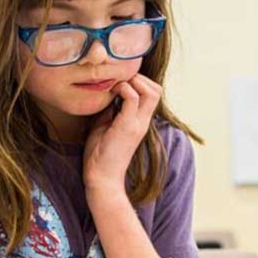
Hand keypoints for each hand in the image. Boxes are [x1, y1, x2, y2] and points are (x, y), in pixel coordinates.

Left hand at [83, 74, 161, 195]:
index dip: (140, 82)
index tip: (120, 82)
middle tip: (121, 81)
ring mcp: (137, 124)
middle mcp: (143, 122)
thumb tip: (107, 94)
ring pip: (151, 92)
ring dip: (135, 82)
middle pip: (157, 90)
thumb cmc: (100, 154)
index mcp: (140, 122)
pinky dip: (124, 89)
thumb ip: (110, 110)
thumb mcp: (105, 125)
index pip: (153, 93)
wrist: (102, 179)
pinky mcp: (127, 126)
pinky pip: (133, 98)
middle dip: (140, 78)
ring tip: (118, 86)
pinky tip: (112, 93)